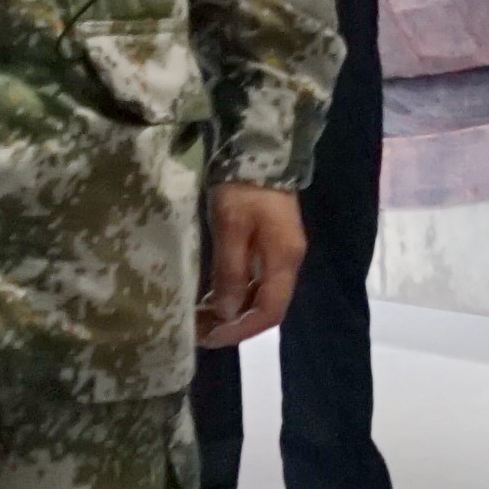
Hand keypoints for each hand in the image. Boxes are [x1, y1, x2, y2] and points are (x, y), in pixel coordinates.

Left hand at [198, 184, 306, 348]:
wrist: (259, 151)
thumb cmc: (243, 191)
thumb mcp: (230, 229)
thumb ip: (231, 272)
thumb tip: (228, 312)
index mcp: (283, 261)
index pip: (270, 312)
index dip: (241, 330)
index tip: (210, 337)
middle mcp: (288, 262)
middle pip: (268, 307)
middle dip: (235, 324)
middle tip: (200, 330)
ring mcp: (282, 252)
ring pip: (262, 295)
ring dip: (235, 311)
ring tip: (202, 317)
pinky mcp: (272, 243)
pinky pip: (257, 281)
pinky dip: (237, 295)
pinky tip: (214, 295)